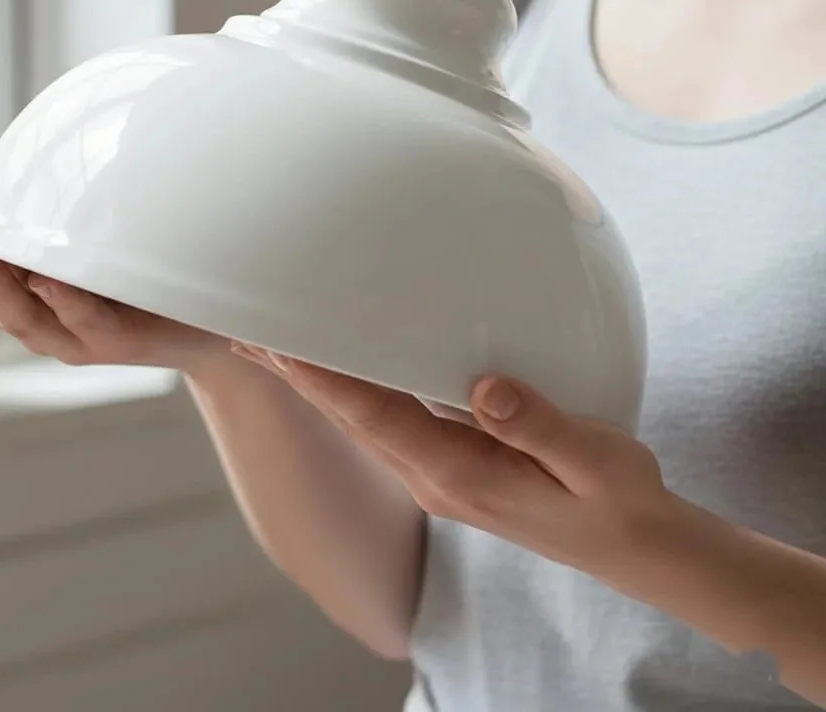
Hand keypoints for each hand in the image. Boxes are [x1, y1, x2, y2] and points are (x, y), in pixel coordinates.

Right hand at [0, 152, 219, 371]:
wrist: (202, 320)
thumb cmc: (132, 273)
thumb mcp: (77, 233)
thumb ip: (37, 205)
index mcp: (14, 294)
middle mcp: (33, 320)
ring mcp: (71, 336)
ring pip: (17, 317)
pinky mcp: (112, 339)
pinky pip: (83, 321)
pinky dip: (63, 299)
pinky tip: (48, 277)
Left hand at [232, 346, 674, 584]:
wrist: (634, 547)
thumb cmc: (617, 501)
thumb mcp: (595, 462)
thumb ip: (540, 425)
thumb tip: (485, 388)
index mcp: (461, 475)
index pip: (375, 419)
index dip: (324, 380)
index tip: (279, 345)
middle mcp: (436, 477)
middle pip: (350, 420)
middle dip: (297, 377)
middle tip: (247, 334)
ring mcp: (439, 475)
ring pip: (362, 422)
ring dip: (316, 384)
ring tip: (276, 346)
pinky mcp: (452, 466)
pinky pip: (387, 425)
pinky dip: (352, 394)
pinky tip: (343, 372)